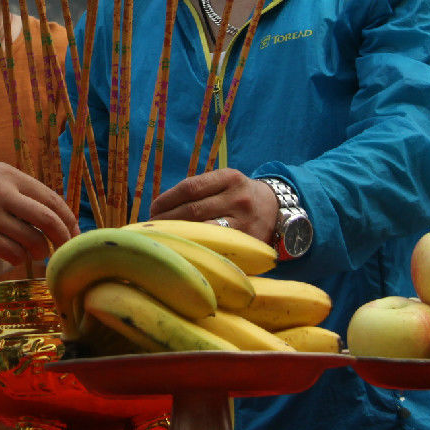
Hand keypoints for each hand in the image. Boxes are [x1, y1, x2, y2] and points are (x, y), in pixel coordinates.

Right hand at [0, 162, 76, 263]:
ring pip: (32, 240)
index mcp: (8, 175)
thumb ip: (15, 187)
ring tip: (37, 254)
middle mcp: (2, 192)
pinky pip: (12, 253)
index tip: (74, 231)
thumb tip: (49, 208)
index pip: (51, 198)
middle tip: (66, 249)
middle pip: (49, 219)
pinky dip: (19, 258)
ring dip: (40, 251)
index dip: (67, 218)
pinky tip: (16, 256)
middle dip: (64, 238)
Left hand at [149, 168, 279, 242]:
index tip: (153, 209)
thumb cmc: (238, 196)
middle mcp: (238, 197)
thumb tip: (159, 208)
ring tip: (163, 240)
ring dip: (179, 236)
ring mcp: (245, 221)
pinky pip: (217, 247)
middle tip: (152, 228)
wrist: (276, 209)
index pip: (190, 187)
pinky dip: (197, 248)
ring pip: (203, 230)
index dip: (167, 199)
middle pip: (193, 210)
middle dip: (167, 219)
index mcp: (229, 178)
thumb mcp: (225, 183)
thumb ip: (199, 191)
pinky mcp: (249, 242)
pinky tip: (184, 251)